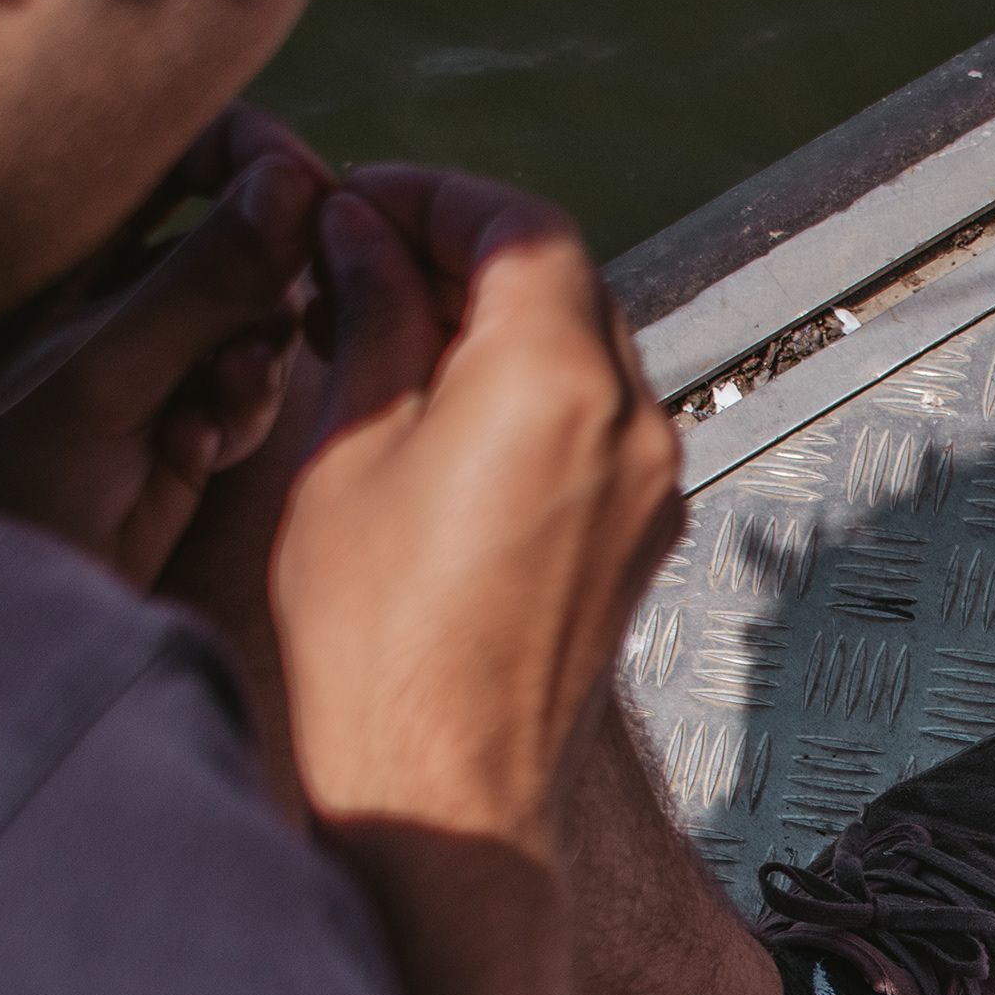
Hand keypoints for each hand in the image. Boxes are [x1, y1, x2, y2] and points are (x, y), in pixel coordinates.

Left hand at [0, 117, 328, 589]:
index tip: (307, 191)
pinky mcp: (187, 431)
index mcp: (70, 243)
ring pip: (256, 318)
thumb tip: (296, 183)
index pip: (179, 151)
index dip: (247, 158)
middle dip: (270, 271)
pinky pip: (249, 393)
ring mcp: (156, 361)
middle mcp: (116, 289)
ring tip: (222, 395)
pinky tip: (197, 446)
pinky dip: (240, 411)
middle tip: (281, 308)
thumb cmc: (12, 479)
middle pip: (237, 232)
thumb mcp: (109, 369)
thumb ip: (203, 278)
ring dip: (257, 351)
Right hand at [270, 169, 684, 849]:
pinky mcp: (641, 537)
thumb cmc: (376, 649)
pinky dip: (524, 389)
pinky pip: (594, 421)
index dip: (430, 196)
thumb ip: (369, 316)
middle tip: (357, 259)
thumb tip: (361, 234)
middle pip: (560, 277)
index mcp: (558, 380)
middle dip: (459, 251)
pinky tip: (434, 412)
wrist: (444, 798)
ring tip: (384, 337)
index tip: (356, 204)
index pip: (518, 223)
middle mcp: (633, 423)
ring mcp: (650, 485)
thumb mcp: (343, 448)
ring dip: (491, 320)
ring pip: (582, 346)